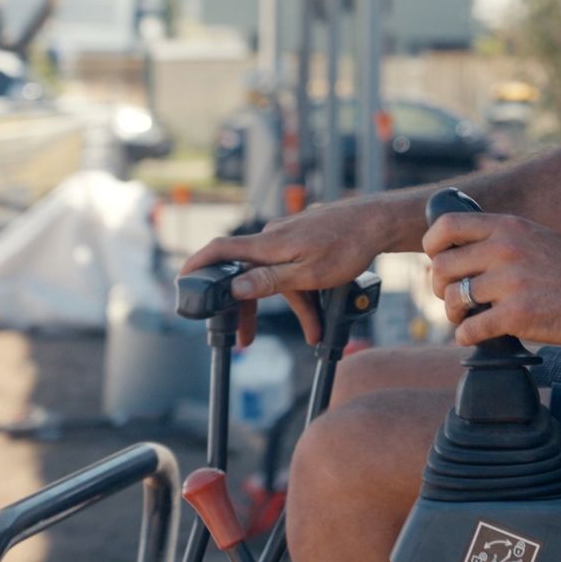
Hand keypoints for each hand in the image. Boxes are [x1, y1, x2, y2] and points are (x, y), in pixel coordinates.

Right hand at [181, 201, 382, 345]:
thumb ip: (269, 281)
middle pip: (249, 275)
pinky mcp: (306, 239)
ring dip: (294, 306)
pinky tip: (321, 314)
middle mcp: (274, 238)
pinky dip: (305, 292)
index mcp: (269, 245)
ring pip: (278, 276)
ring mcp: (291, 238)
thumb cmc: (348, 245)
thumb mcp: (309, 273)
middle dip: (250, 309)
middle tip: (245, 339)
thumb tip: (234, 287)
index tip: (181, 278)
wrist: (379, 222)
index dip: (197, 265)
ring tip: (312, 332)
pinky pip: (296, 270)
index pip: (221, 251)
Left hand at [423, 212, 560, 347]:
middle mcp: (506, 249)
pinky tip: (479, 336)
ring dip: (455, 315)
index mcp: (509, 226)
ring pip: (452, 300)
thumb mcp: (537, 238)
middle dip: (440, 288)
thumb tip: (457, 253)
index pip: (446, 226)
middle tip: (455, 299)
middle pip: (442, 268)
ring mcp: (511, 282)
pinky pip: (469, 330)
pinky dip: (467, 337)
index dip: (432, 247)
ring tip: (470, 319)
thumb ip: (502, 240)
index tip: (439, 262)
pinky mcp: (518, 315)